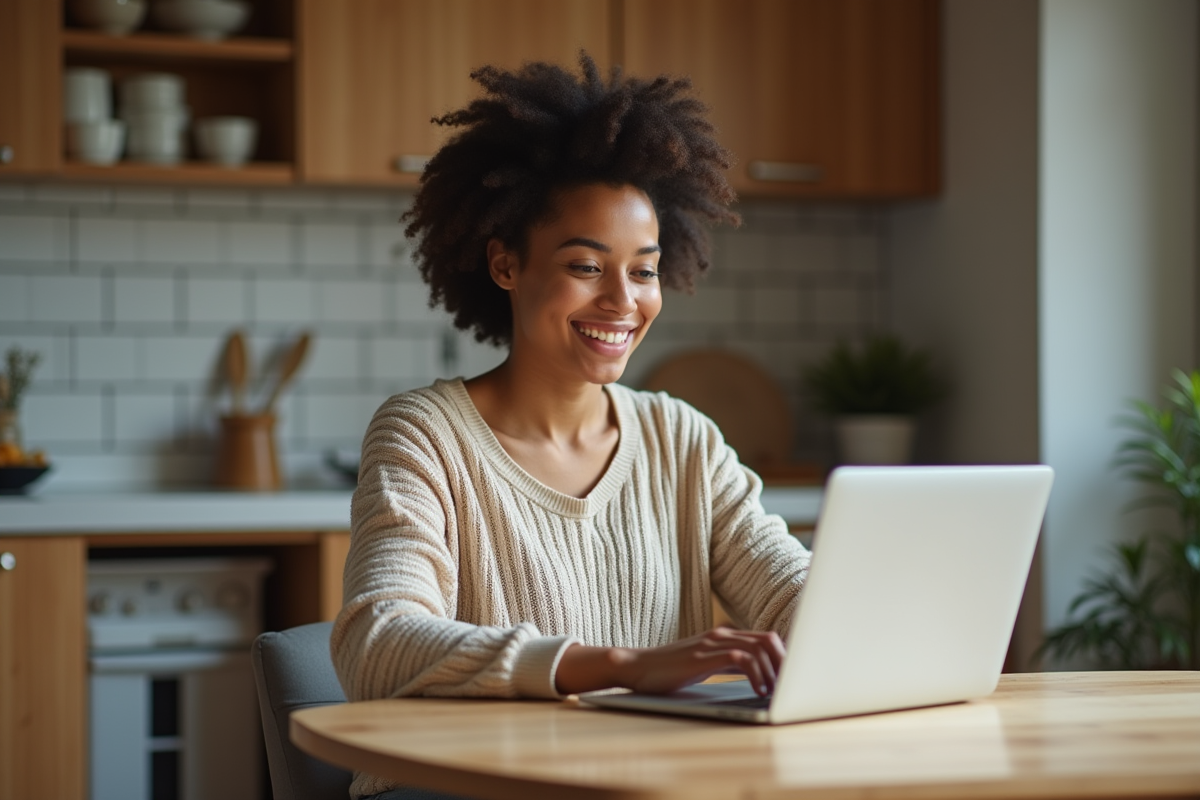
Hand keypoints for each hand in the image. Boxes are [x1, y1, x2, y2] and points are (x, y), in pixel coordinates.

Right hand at [555, 627, 785, 696]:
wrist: (637, 667)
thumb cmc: (670, 671)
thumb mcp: (706, 666)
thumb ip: (731, 665)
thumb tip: (760, 676)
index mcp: (723, 635)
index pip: (765, 638)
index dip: (783, 657)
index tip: (792, 678)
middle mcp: (721, 634)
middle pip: (768, 639)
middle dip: (785, 663)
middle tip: (791, 686)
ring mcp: (712, 643)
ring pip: (758, 647)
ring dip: (773, 671)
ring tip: (775, 692)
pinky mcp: (703, 656)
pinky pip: (741, 658)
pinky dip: (756, 674)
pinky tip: (758, 690)